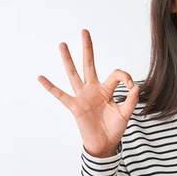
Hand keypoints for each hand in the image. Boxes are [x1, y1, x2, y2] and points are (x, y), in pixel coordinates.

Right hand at [38, 29, 139, 157]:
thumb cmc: (114, 128)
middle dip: (87, 48)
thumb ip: (131, 100)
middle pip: (89, 64)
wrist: (105, 144)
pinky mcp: (75, 106)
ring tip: (63, 44)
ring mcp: (82, 96)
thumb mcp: (126, 113)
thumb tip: (135, 87)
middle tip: (84, 31)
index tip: (131, 87)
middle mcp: (93, 89)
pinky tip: (41, 77)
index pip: (116, 74)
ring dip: (68, 59)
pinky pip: (61, 95)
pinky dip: (50, 87)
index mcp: (107, 89)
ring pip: (74, 74)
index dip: (125, 77)